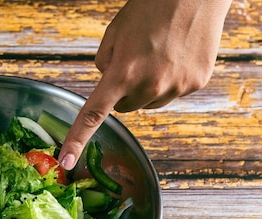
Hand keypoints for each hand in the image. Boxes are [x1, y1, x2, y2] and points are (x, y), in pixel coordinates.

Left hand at [58, 0, 231, 169]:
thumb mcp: (114, 33)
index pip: (93, 115)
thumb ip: (104, 64)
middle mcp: (149, 86)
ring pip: (149, 103)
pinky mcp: (195, 84)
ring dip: (147, 88)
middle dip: (122, 92)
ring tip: (158, 55)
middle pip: (124, 108)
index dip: (76, 140)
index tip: (65, 162)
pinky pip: (173, 93)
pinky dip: (171, 80)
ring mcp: (175, 87)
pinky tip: (176, 54)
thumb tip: (108, 84)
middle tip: (134, 62)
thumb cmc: (150, 7)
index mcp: (122, 73)